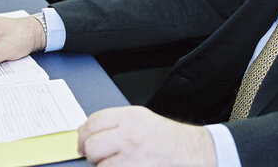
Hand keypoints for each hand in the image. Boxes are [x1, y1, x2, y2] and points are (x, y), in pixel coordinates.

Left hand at [78, 106, 216, 166]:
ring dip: (105, 166)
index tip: (82, 142)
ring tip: (118, 163)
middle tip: (99, 156)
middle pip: (91, 145)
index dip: (83, 134)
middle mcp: (131, 134)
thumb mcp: (143, 120)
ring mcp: (133, 157)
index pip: (92, 122)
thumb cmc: (169, 139)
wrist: (194, 153)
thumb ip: (115, 124)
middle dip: (91, 153)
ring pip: (100, 165)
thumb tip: (87, 132)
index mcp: (131, 117)